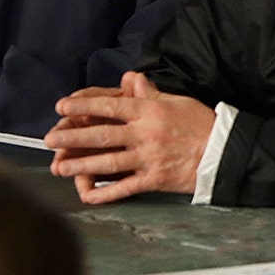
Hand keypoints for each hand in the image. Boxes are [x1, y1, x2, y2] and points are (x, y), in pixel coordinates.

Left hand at [45, 71, 214, 203]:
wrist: (225, 152)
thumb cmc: (203, 124)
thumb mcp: (178, 102)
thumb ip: (151, 94)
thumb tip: (132, 79)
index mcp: (150, 112)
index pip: (111, 107)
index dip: (83, 107)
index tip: (61, 107)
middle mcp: (146, 135)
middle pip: (102, 135)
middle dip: (73, 137)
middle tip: (49, 140)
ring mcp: (149, 159)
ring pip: (108, 162)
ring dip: (80, 165)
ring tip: (59, 166)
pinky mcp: (155, 180)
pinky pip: (125, 187)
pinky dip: (105, 193)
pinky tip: (87, 195)